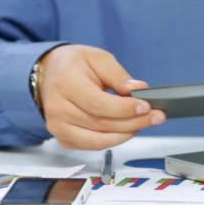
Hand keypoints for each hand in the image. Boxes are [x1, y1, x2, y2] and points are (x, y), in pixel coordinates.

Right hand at [38, 45, 165, 149]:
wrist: (48, 74)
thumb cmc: (73, 65)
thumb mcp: (98, 58)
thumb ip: (118, 75)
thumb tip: (138, 89)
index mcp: (66, 84)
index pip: (98, 104)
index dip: (124, 109)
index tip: (146, 106)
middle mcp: (58, 108)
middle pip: (101, 124)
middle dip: (133, 122)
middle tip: (155, 116)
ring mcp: (58, 126)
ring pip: (98, 140)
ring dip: (126, 134)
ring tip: (144, 123)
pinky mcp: (62, 138)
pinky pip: (92, 146)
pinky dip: (112, 141)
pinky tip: (126, 130)